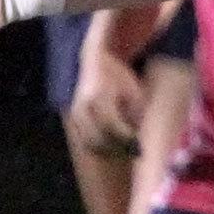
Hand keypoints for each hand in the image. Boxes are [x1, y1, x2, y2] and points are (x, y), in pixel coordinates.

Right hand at [70, 43, 145, 157]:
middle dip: (117, 148)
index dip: (125, 137)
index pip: (111, 125)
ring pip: (90, 142)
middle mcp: (84, 106)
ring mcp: (76, 113)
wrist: (95, 62)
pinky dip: (99, 147)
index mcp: (100, 96)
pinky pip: (85, 140)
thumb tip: (138, 136)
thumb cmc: (119, 76)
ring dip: (108, 151)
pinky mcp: (73, 119)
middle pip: (99, 137)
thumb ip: (136, 112)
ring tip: (126, 151)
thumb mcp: (133, 89)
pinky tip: (114, 147)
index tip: (139, 144)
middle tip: (135, 151)